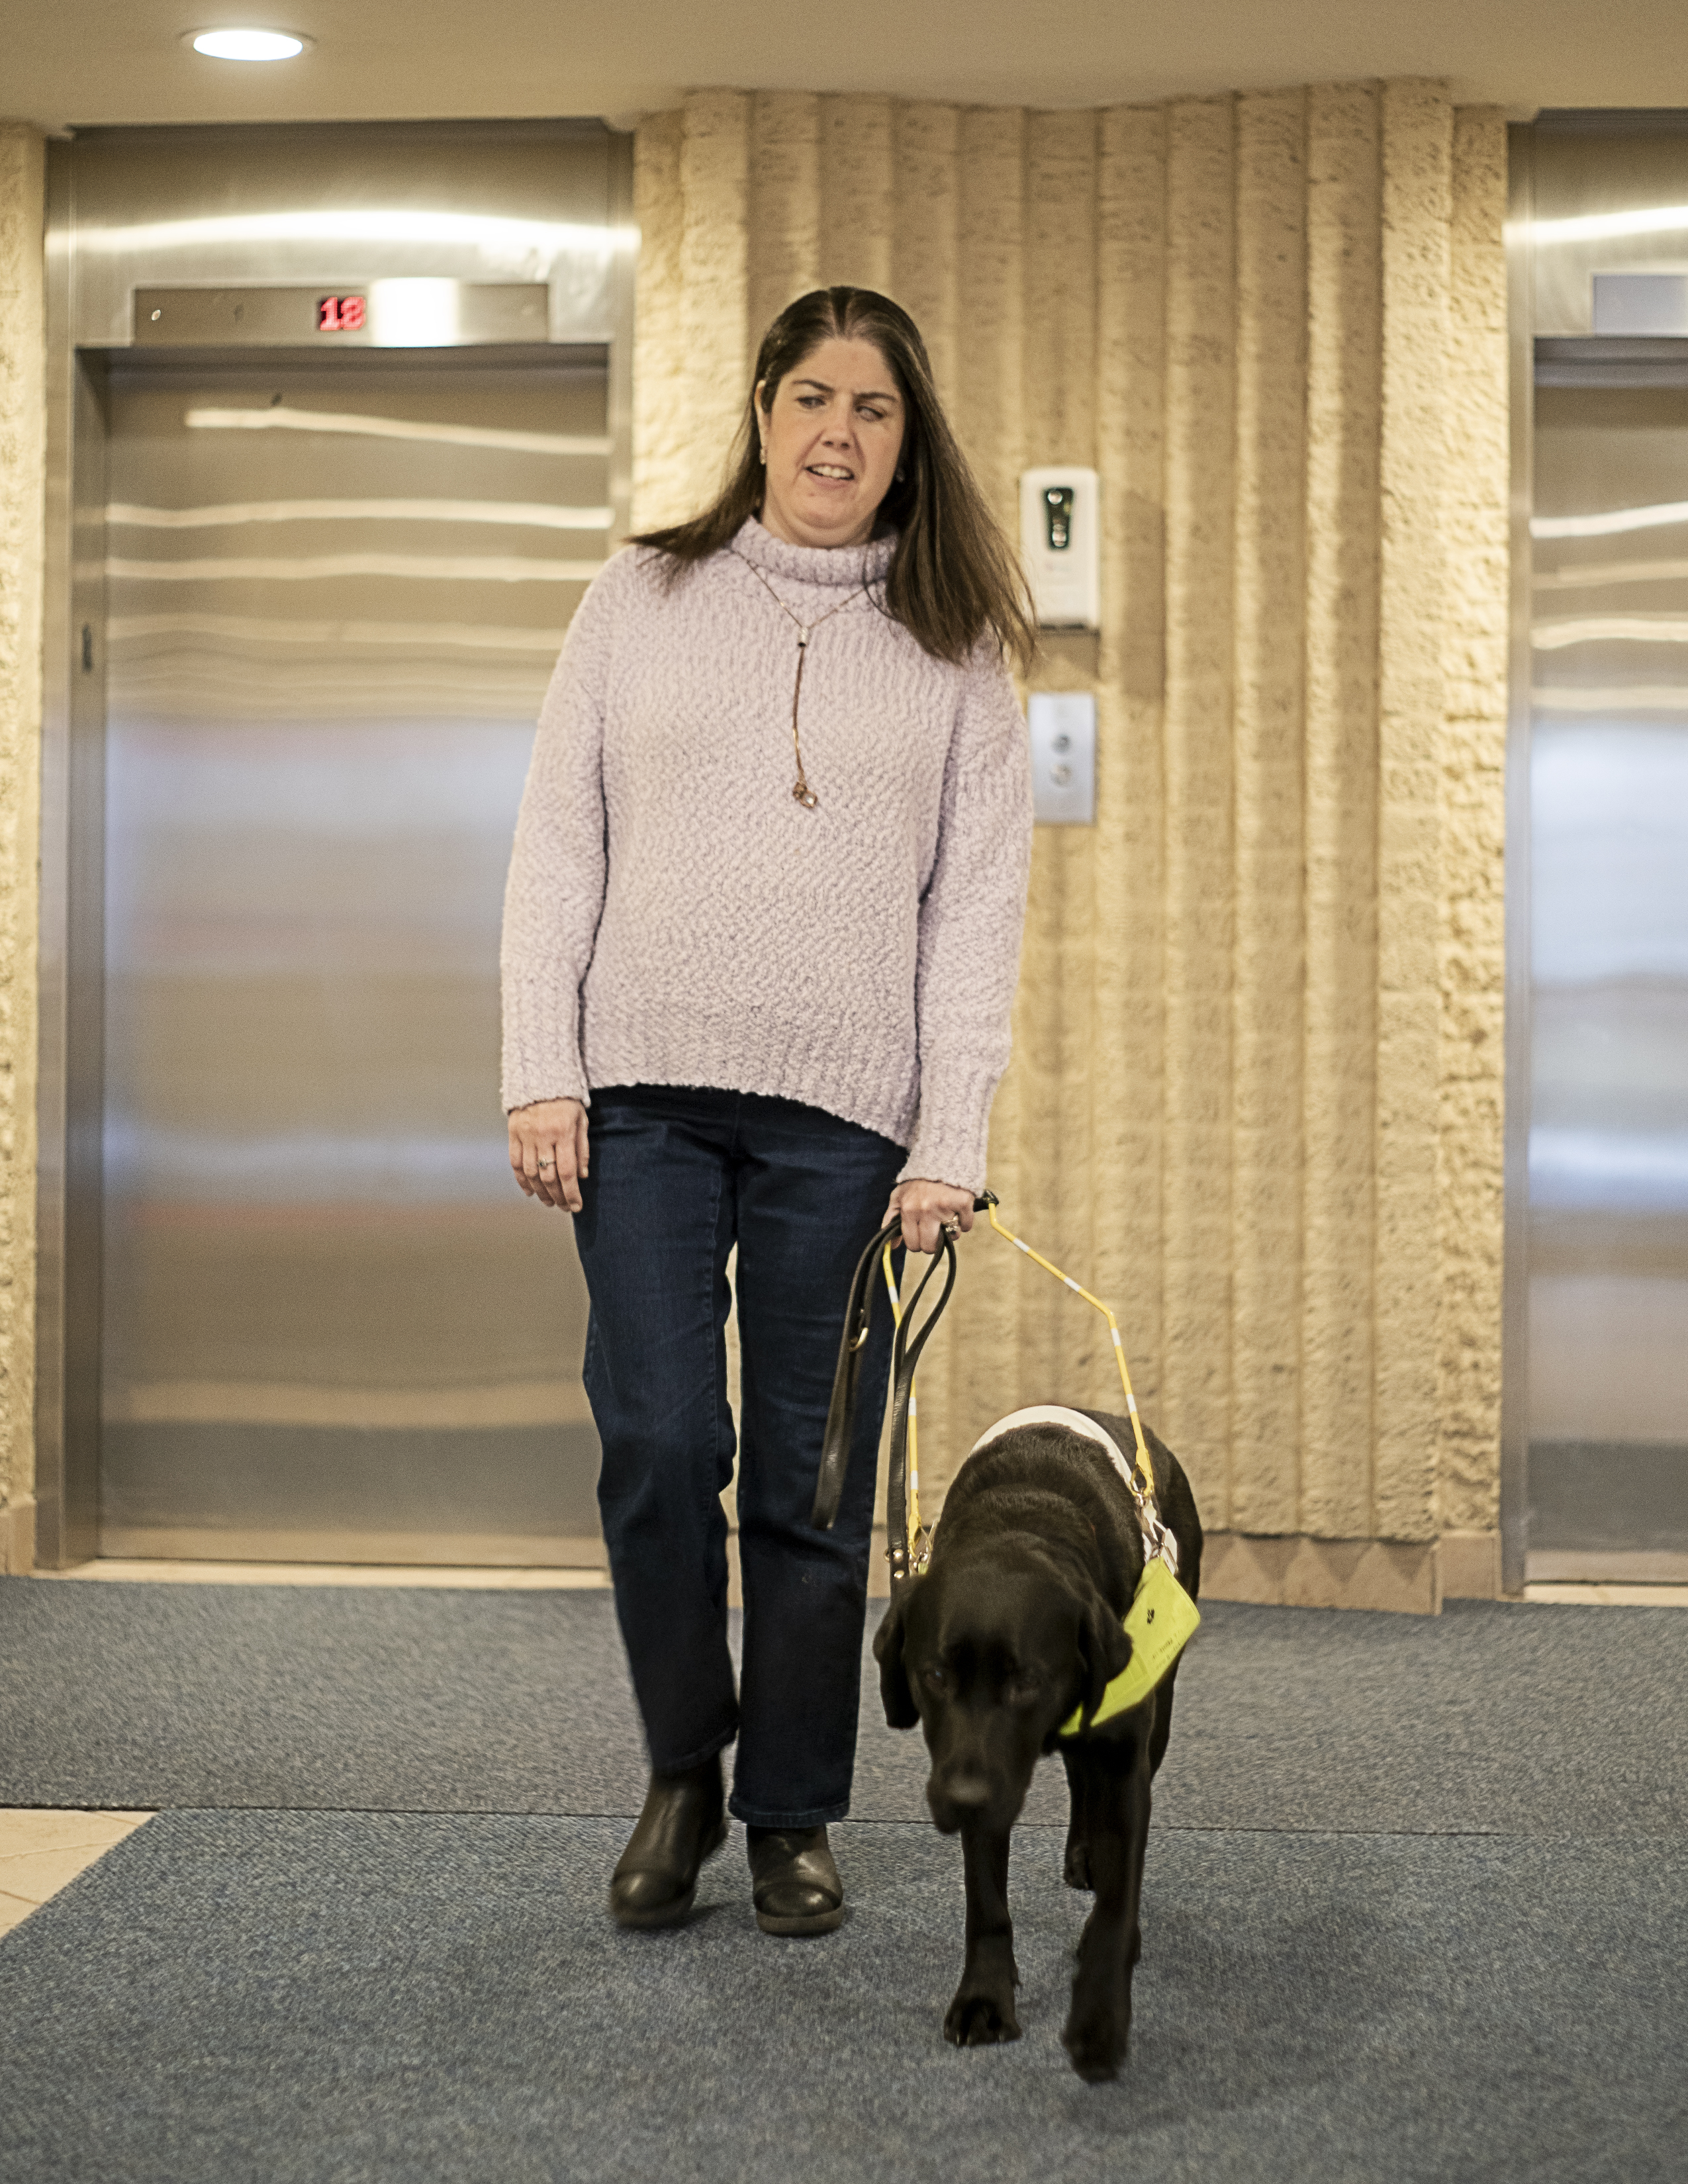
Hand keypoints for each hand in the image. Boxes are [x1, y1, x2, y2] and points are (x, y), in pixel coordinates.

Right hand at [509, 1097, 588, 1211]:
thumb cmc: (566, 1100)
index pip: (567, 1171)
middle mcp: (543, 1136)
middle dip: (557, 1196)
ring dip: (540, 1191)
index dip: (571, 1193)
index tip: (576, 1206)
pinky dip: (522, 1180)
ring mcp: (526, 1136)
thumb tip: (582, 1176)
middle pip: (549, 1176)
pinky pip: (516, 1162)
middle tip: (564, 1207)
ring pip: (531, 1173)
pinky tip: (530, 1191)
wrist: (541, 1077)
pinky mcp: (513, 1134)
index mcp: (563, 1133)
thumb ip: (582, 1149)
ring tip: (549, 1201)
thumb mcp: (581, 1121)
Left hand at [884, 1178, 975, 1255]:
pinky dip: (964, 1222)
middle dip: (933, 1243)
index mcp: (908, 1210)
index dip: (917, 1243)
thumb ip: (891, 1220)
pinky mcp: (963, 1203)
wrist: (940, 1159)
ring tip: (947, 1219)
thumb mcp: (898, 1197)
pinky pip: (966, 1226)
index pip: (912, 1244)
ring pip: (951, 1237)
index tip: (921, 1236)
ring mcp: (946, 1207)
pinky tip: (958, 1213)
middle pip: (930, 1246)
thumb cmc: (918, 1182)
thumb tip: (892, 1246)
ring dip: (951, 1232)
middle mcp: (925, 1210)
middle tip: (934, 1231)